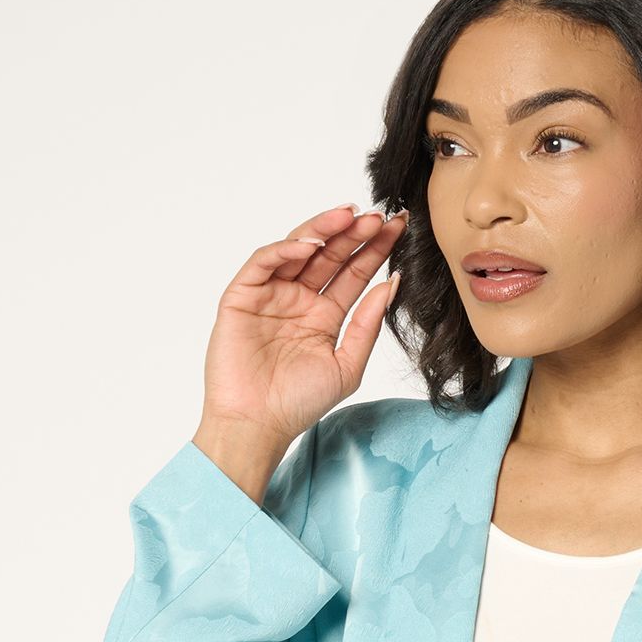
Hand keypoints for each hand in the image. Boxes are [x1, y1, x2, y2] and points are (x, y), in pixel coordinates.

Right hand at [198, 202, 410, 449]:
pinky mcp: (242, 295)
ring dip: (323, 230)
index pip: (354, 272)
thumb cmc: (299, 403)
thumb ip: (368, 325)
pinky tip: (310, 245)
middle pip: (330, 255)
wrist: (257, 425)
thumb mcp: (347, 364)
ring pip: (298, 249)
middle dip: (354, 233)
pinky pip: (264, 262)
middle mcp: (298, 299)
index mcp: (324, 314)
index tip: (398, 227)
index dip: (375, 249)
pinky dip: (286, 250)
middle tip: (378, 216)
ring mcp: (270, 294)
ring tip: (350, 216)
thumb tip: (393, 283)